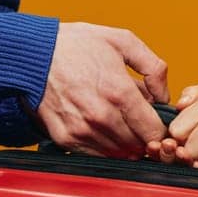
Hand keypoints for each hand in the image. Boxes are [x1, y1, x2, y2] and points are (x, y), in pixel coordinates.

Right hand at [39, 22, 168, 157]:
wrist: (33, 53)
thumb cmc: (77, 44)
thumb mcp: (123, 41)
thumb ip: (153, 68)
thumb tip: (164, 96)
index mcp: (119, 92)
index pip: (154, 131)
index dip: (161, 128)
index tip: (157, 120)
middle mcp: (101, 117)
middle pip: (138, 145)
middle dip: (144, 136)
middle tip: (139, 121)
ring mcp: (82, 130)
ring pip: (118, 154)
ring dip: (125, 143)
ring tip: (119, 121)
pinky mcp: (65, 139)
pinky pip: (95, 155)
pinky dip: (104, 147)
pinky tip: (102, 128)